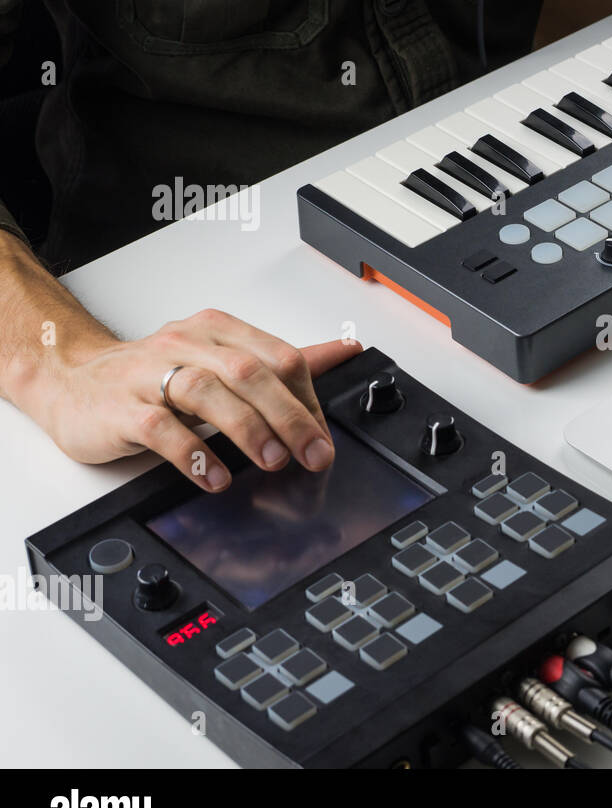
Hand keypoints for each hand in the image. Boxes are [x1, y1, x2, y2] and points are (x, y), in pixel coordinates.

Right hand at [33, 309, 358, 490]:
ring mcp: (149, 375)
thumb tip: (343, 352)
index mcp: (216, 331)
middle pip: (248, 373)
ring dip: (247, 429)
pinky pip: (159, 428)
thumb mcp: (219, 358)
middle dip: (289, 417)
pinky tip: (214, 476)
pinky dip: (193, 454)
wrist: (72, 381)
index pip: (277, 358)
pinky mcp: (121, 408)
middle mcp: (184, 345)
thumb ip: (280, 360)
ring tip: (272, 461)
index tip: (322, 438)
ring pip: (206, 392)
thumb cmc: (152, 374)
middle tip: (312, 454)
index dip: (306, 400)